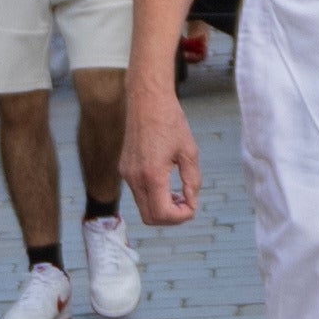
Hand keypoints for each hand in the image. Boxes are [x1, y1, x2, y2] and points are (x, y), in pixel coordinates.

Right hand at [128, 82, 198, 227]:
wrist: (147, 101)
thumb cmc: (171, 122)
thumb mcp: (189, 151)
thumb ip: (192, 181)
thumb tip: (192, 203)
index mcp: (151, 174)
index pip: (162, 213)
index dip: (181, 217)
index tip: (193, 206)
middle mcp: (134, 178)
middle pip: (150, 217)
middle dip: (171, 217)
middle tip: (187, 204)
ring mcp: (126, 175)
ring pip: (143, 208)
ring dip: (162, 208)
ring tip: (180, 194)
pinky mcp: (124, 170)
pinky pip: (138, 194)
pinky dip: (153, 197)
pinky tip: (167, 184)